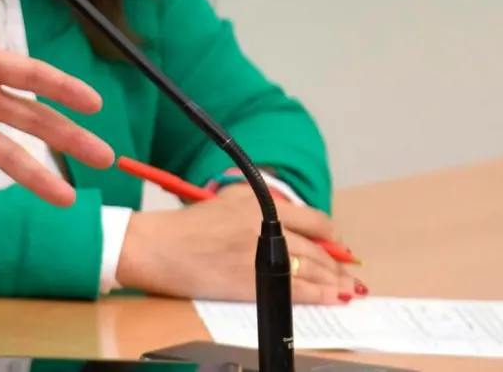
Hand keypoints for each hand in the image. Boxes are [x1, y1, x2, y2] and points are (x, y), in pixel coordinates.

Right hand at [117, 183, 364, 303]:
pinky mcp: (253, 282)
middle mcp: (265, 227)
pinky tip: (330, 298)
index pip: (313, 220)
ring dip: (334, 281)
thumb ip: (257, 208)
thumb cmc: (184, 228)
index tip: (337, 246)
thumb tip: (289, 224)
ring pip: (312, 270)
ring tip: (345, 288)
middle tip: (346, 273)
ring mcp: (261, 256)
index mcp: (259, 206)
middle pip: (317, 249)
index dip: (331, 237)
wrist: (155, 247)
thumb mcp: (224, 204)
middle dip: (337, 264)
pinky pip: (298, 290)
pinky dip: (319, 295)